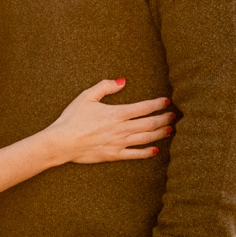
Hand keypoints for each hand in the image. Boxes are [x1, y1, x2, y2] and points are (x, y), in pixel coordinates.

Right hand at [45, 78, 173, 165]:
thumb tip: (122, 81)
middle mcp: (121, 128)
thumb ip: (105, 87)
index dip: (157, 104)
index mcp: (116, 113)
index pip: (144, 108)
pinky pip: (135, 154)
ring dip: (160, 134)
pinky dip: (147, 152)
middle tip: (173, 116)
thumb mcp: (86, 96)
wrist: (62, 142)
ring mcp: (119, 143)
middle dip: (164, 119)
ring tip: (169, 130)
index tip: (167, 101)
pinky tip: (155, 150)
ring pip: (146, 138)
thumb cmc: (72, 118)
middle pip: (149, 123)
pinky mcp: (114, 155)